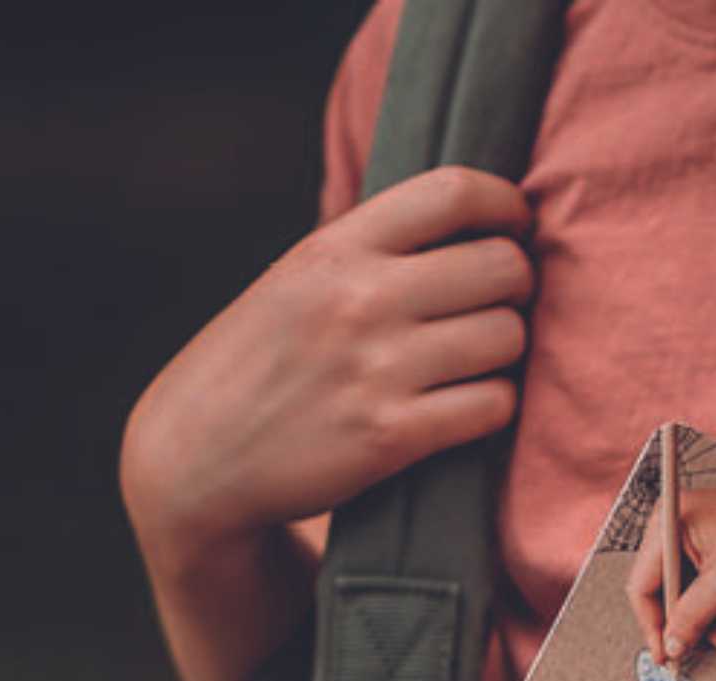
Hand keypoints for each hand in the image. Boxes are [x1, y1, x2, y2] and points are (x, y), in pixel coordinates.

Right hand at [120, 166, 533, 562]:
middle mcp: (361, 297)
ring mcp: (378, 367)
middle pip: (502, 268)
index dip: (508, 207)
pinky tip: (469, 408)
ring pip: (507, 338)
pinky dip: (495, 407)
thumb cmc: (262, 362)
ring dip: (508, 353)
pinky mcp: (392, 434)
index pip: (454, 193)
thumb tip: (464, 218)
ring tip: (479, 362)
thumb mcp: (299, 278)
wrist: (199, 453)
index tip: (515, 230)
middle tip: (499, 307)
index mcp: (338, 246)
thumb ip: (371, 248)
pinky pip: (493, 406)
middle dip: (516, 288)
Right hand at [626, 475, 715, 667]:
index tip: (664, 654)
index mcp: (665, 528)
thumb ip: (693, 617)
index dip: (652, 625)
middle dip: (684, 625)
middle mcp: (673, 533)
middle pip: (662, 594)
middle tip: (699, 648)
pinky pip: (703, 589)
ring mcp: (692, 543)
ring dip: (704, 622)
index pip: (641, 587)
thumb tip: (672, 646)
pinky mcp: (712, 554)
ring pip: (685, 596)